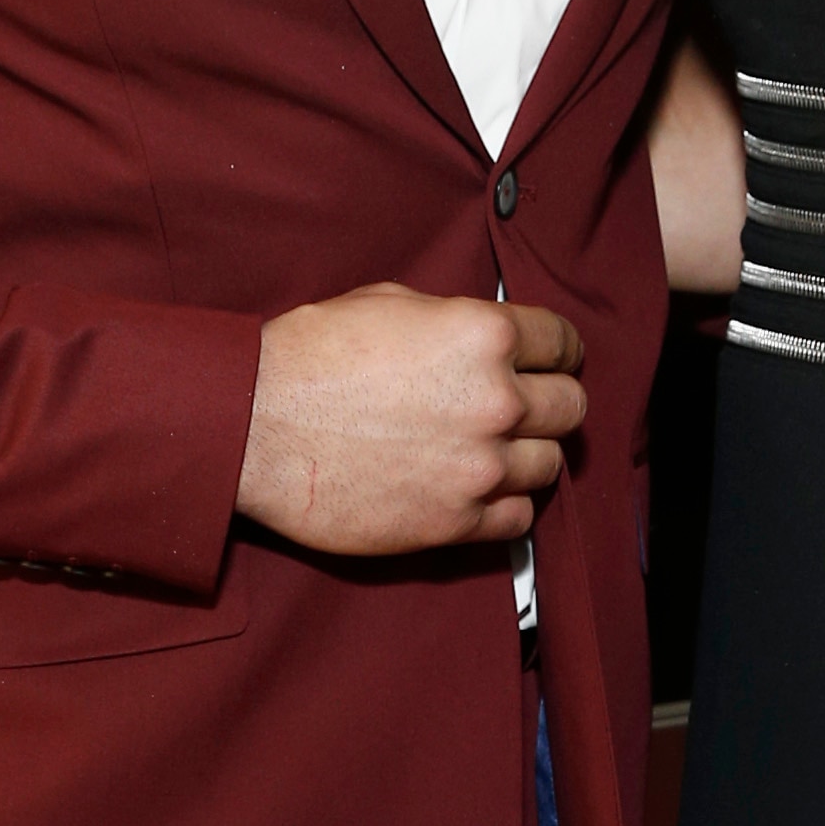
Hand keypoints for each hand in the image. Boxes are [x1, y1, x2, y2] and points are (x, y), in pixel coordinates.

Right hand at [236, 284, 587, 554]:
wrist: (254, 424)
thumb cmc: (311, 356)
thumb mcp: (392, 303)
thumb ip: (456, 323)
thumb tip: (485, 340)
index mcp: (485, 336)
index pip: (564, 343)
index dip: (557, 352)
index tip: (550, 361)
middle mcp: (496, 401)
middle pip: (570, 407)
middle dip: (549, 402)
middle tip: (524, 406)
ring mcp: (480, 467)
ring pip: (550, 465)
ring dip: (528, 456)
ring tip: (494, 450)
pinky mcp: (456, 522)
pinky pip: (519, 520)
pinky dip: (506, 505)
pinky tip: (479, 490)